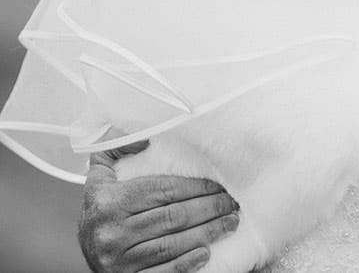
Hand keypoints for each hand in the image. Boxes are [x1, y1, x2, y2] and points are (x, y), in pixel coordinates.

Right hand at [79, 141, 239, 272]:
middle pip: (173, 217)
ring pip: (173, 244)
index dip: (197, 187)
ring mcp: (118, 260)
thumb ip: (116, 148)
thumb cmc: (102, 211)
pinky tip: (206, 252)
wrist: (88, 253)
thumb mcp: (100, 177)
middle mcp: (111, 232)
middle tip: (232, 203)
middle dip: (210, 208)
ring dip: (208, 233)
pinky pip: (163, 272)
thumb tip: (146, 137)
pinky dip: (187, 263)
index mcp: (109, 202)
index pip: (164, 190)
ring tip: (229, 223)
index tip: (219, 185)